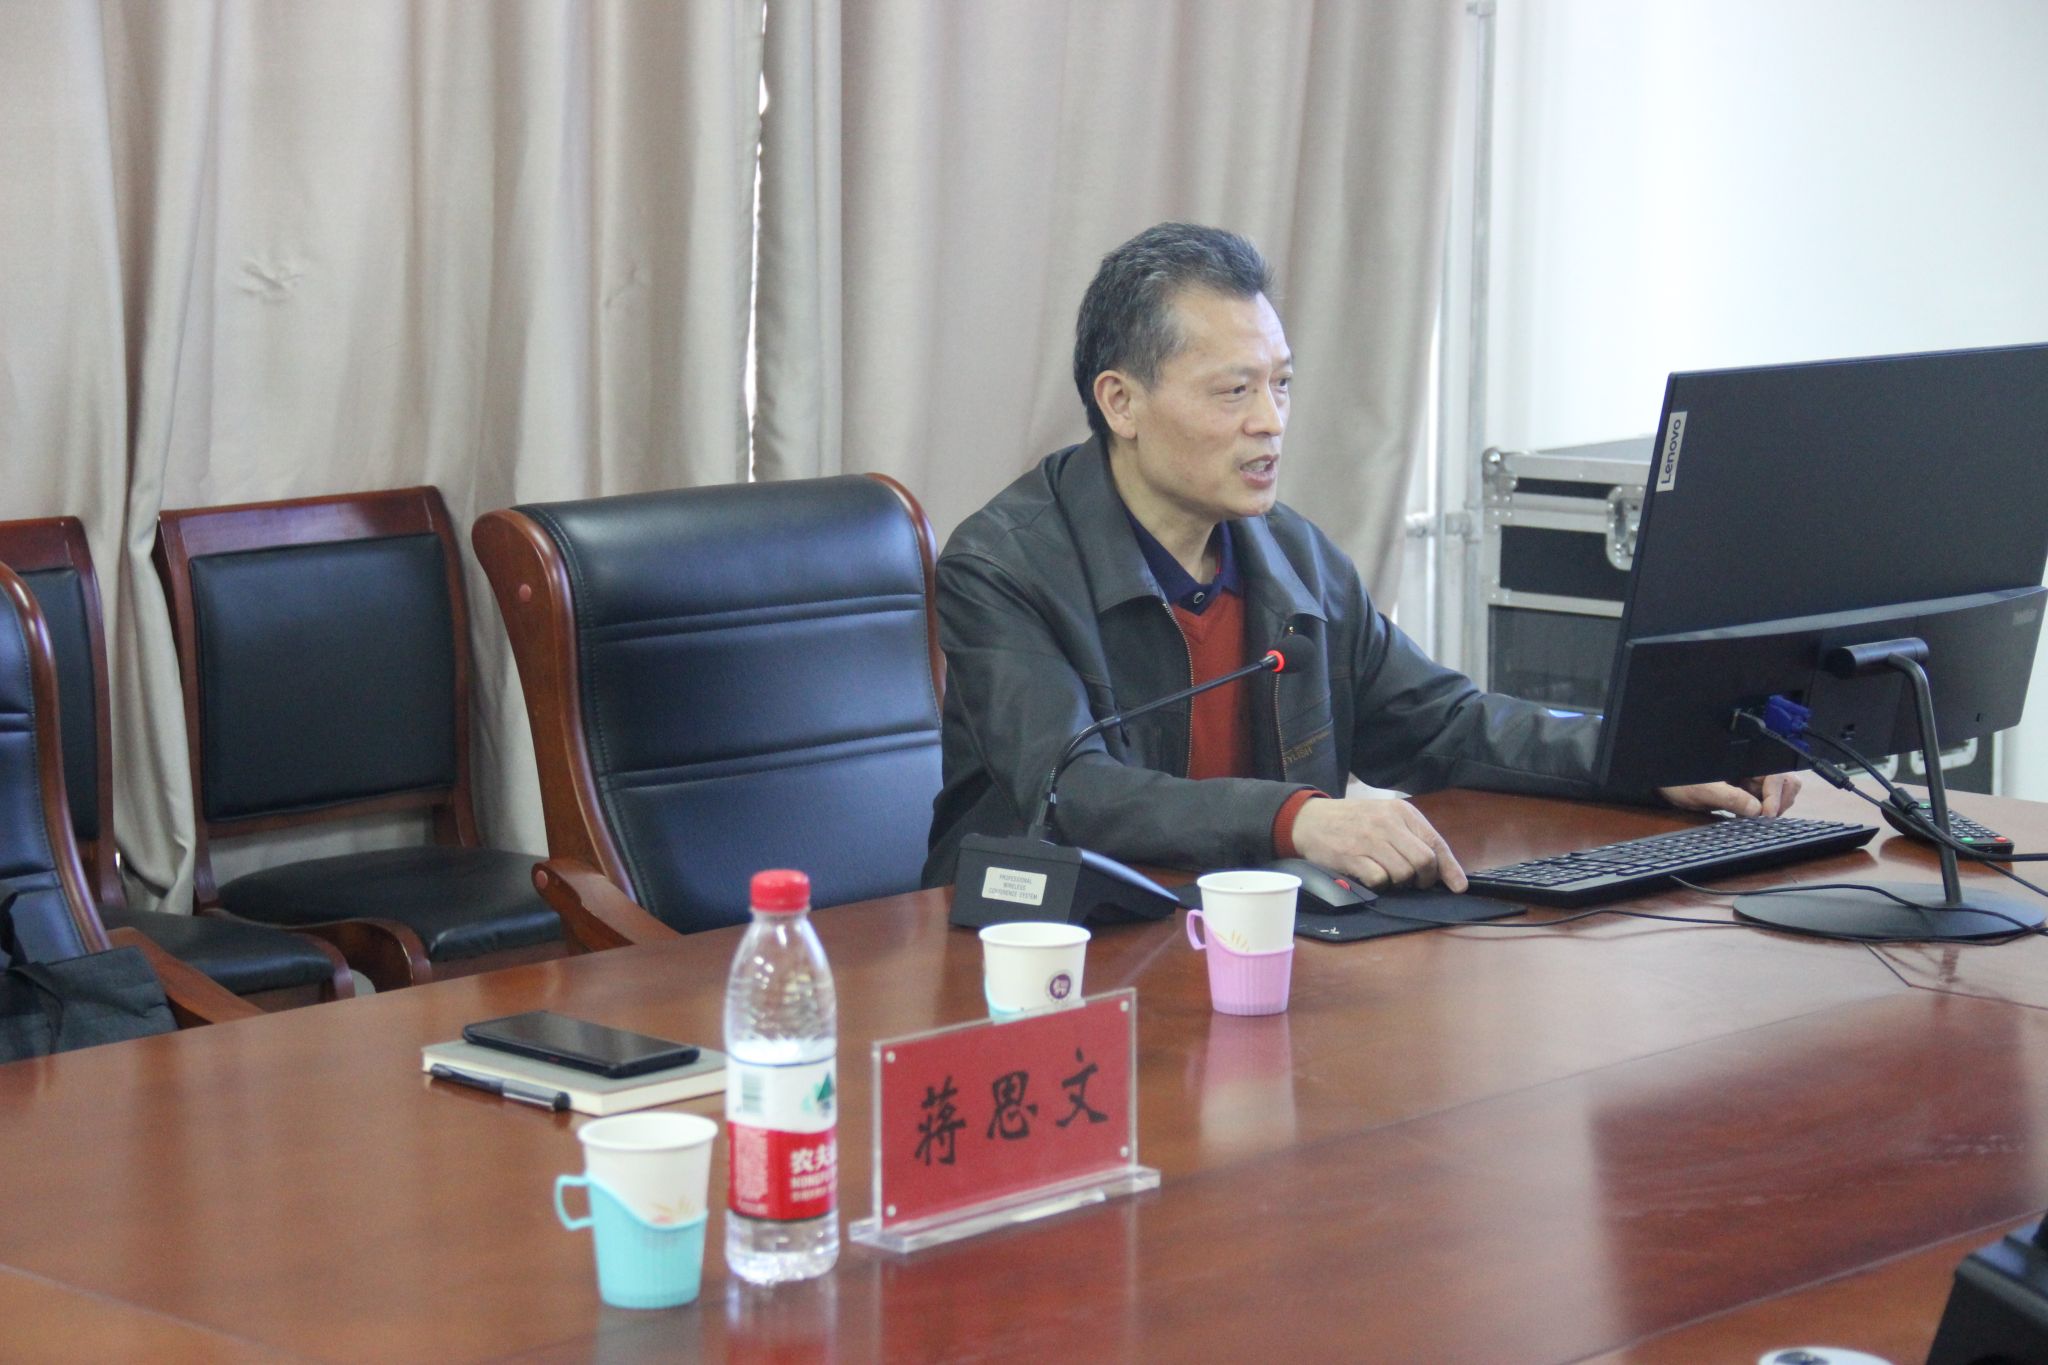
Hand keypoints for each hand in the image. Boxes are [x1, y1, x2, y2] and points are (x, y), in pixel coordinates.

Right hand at [1289, 795, 1467, 891]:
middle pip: (1424, 861)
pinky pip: (1380, 880)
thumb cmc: (1354, 821)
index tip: (1458, 887)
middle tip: (1415, 882)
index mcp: (1402, 812)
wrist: (1311, 819)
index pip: (1436, 843)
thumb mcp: (1386, 817)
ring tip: (1389, 877)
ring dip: (1400, 883)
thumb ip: (1412, 837)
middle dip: (1424, 879)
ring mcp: (1370, 840)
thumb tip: (1440, 869)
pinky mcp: (1352, 856)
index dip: (1450, 869)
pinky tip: (1372, 877)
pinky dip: (1381, 884)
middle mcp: (1389, 823)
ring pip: (1404, 873)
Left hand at [1656, 772, 1801, 817]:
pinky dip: (1759, 812)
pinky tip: (1745, 817)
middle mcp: (1751, 767)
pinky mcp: (1744, 791)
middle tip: (1764, 818)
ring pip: (1775, 794)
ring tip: (1752, 818)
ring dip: (1770, 808)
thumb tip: (1757, 810)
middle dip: (1779, 801)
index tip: (1767, 814)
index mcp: (1746, 759)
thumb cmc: (1678, 779)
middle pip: (1784, 783)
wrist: (1663, 782)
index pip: (1777, 775)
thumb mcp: (1703, 790)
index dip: (1776, 796)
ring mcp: (1749, 779)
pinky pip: (1761, 802)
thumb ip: (1731, 798)